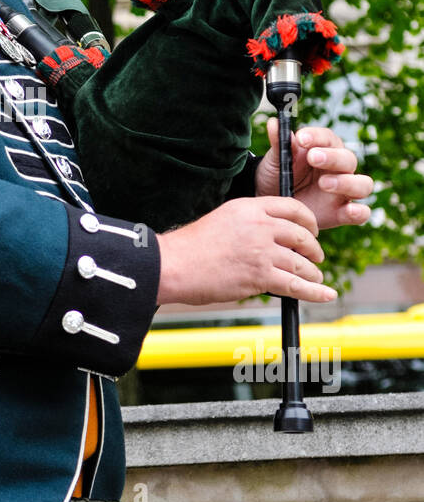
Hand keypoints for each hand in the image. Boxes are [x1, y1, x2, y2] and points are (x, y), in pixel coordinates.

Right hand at [156, 197, 335, 306]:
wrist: (174, 265)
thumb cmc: (192, 246)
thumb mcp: (224, 219)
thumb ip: (250, 222)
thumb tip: (271, 235)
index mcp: (250, 208)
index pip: (292, 208)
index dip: (309, 221)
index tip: (312, 231)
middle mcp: (260, 226)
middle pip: (302, 236)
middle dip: (314, 249)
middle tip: (315, 257)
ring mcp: (262, 251)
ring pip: (301, 263)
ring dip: (312, 273)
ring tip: (315, 279)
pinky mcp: (260, 276)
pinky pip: (297, 286)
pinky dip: (315, 292)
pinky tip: (326, 293)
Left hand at [255, 120, 372, 230]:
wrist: (273, 203)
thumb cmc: (278, 175)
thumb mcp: (274, 161)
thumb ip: (279, 144)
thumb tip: (273, 123)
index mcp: (324, 149)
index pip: (327, 138)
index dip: (317, 137)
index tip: (301, 138)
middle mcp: (339, 169)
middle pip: (348, 159)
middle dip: (332, 157)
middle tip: (313, 157)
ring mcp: (343, 192)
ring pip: (362, 184)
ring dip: (347, 182)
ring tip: (324, 183)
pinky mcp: (342, 213)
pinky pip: (362, 213)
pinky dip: (359, 212)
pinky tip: (349, 211)